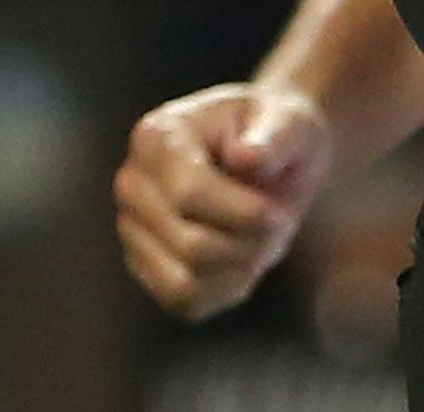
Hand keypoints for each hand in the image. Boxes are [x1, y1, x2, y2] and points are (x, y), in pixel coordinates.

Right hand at [114, 81, 334, 320]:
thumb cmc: (278, 132)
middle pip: (190, 245)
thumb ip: (275, 134)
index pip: (188, 193)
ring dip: (240, 269)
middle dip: (250, 243)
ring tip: (265, 239)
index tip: (281, 212)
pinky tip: (248, 259)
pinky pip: (184, 303)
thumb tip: (246, 158)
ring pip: (183, 284)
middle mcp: (132, 183)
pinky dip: (226, 290)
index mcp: (158, 136)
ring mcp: (132, 228)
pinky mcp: (144, 265)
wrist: (269, 153)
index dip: (245, 214)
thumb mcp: (291, 120)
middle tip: (281, 223)